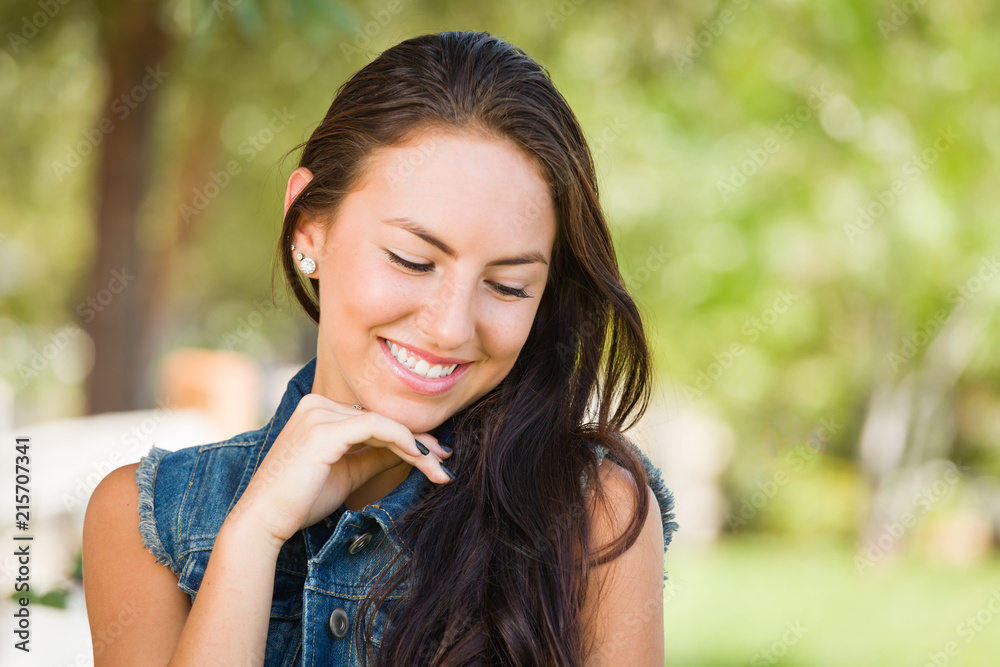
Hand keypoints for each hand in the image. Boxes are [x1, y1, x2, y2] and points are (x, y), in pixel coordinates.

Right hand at [227, 393, 453, 547]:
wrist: (263, 522)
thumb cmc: (300, 501)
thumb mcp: (348, 472)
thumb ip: (376, 456)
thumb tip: (413, 450)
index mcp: (319, 410)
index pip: (374, 418)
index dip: (409, 436)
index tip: (436, 455)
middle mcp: (317, 403)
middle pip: (382, 418)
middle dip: (418, 441)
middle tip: (446, 461)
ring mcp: (318, 413)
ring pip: (384, 422)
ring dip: (417, 446)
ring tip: (439, 469)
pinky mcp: (323, 428)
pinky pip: (376, 427)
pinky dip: (402, 441)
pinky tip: (420, 459)